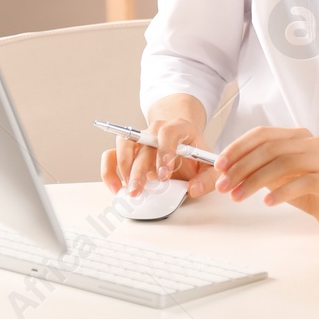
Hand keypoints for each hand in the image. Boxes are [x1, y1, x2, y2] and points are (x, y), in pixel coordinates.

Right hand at [101, 117, 215, 199]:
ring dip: (123, 168)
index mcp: (178, 128)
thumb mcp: (208, 162)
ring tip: (128, 189)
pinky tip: (116, 187)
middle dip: (139, 169)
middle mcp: (155, 130)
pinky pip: (110, 155)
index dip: (165, 151)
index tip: (164, 173)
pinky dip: (109, 171)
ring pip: (123, 146)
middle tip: (139, 189)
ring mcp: (139, 139)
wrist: (182, 139)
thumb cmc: (193, 152)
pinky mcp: (127, 149)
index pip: (168, 132)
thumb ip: (208, 177)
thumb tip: (194, 190)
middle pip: (143, 143)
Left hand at [215, 126, 318, 230]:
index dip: (238, 147)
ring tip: (238, 196)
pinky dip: (281, 192)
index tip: (220, 165)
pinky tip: (267, 202)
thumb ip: (258, 169)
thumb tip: (225, 171)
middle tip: (223, 186)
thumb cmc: (308, 190)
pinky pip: (302, 182)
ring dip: (255, 181)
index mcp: (296, 136)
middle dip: (241, 167)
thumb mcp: (279, 177)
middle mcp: (310, 143)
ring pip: (283, 163)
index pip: (263, 134)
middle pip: (270, 148)